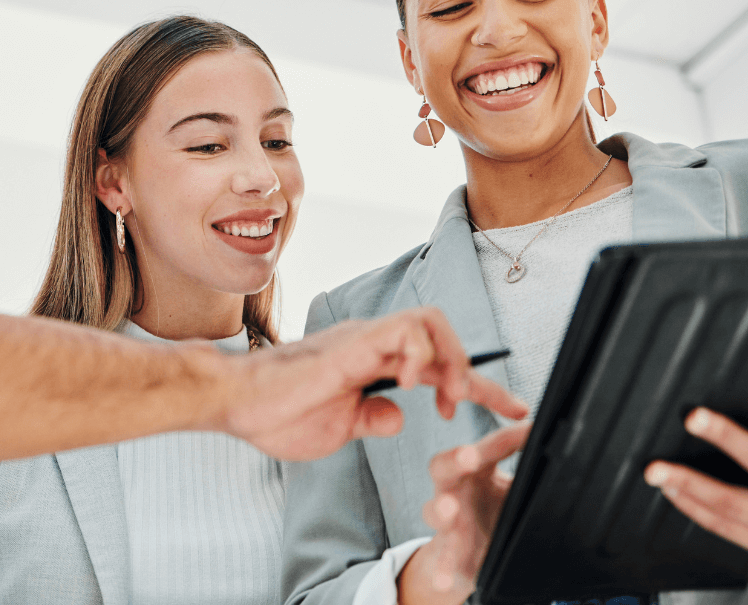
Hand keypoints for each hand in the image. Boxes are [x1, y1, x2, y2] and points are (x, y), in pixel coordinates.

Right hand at [221, 307, 527, 461]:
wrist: (235, 403)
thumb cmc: (276, 414)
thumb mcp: (339, 427)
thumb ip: (370, 417)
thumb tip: (399, 416)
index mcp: (373, 362)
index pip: (438, 366)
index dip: (481, 388)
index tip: (512, 411)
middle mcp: (373, 343)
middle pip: (444, 335)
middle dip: (477, 372)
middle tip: (480, 408)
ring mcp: (363, 339)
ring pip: (431, 321)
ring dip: (453, 359)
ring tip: (451, 398)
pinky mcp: (352, 343)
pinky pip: (404, 330)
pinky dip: (421, 354)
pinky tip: (413, 384)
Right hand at [400, 423, 530, 604]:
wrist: (470, 554)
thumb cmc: (492, 511)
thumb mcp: (514, 487)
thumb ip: (533, 469)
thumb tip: (566, 448)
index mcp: (476, 470)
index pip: (490, 446)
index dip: (508, 437)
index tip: (530, 429)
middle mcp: (455, 490)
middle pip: (444, 465)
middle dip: (456, 459)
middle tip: (469, 456)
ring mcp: (448, 522)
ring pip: (436, 511)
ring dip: (442, 509)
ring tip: (450, 509)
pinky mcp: (448, 553)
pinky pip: (443, 560)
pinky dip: (443, 570)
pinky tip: (445, 579)